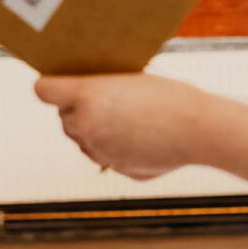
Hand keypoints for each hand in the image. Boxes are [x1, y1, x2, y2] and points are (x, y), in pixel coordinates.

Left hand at [33, 74, 205, 179]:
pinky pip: (103, 156)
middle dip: (78, 109)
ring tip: (126, 119)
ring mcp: (99, 151)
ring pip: (80, 138)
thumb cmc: (174, 97)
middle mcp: (86, 125)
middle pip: (62, 116)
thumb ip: (103, 90)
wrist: (204, 129)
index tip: (60, 84)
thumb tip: (84, 96)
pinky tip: (141, 137)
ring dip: (93, 130)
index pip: (44, 90)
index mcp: (88, 97)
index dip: (51, 85)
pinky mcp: (115, 167)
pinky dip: (114, 147)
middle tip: (106, 100)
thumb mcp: (135, 80)